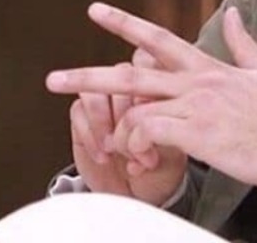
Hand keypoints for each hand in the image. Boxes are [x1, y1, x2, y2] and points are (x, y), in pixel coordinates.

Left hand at [47, 3, 256, 188]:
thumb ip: (243, 41)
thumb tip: (232, 11)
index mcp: (208, 67)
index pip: (158, 38)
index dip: (124, 22)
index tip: (95, 10)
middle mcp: (195, 82)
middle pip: (130, 73)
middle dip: (87, 75)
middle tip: (52, 79)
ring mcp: (194, 106)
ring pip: (135, 110)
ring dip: (118, 132)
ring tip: (115, 150)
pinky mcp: (195, 132)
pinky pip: (148, 133)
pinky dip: (136, 145)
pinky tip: (141, 158)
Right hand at [60, 42, 186, 203]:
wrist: (141, 194)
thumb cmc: (165, 169)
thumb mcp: (177, 148)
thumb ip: (168, 126)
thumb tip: (153, 118)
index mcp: (162, 87)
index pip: (152, 62)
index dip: (148, 77)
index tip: (149, 104)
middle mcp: (132, 89)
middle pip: (122, 72)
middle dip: (118, 91)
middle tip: (125, 122)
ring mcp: (107, 101)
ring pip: (97, 89)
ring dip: (104, 120)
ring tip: (114, 148)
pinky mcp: (84, 116)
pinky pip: (79, 110)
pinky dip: (90, 133)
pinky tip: (103, 155)